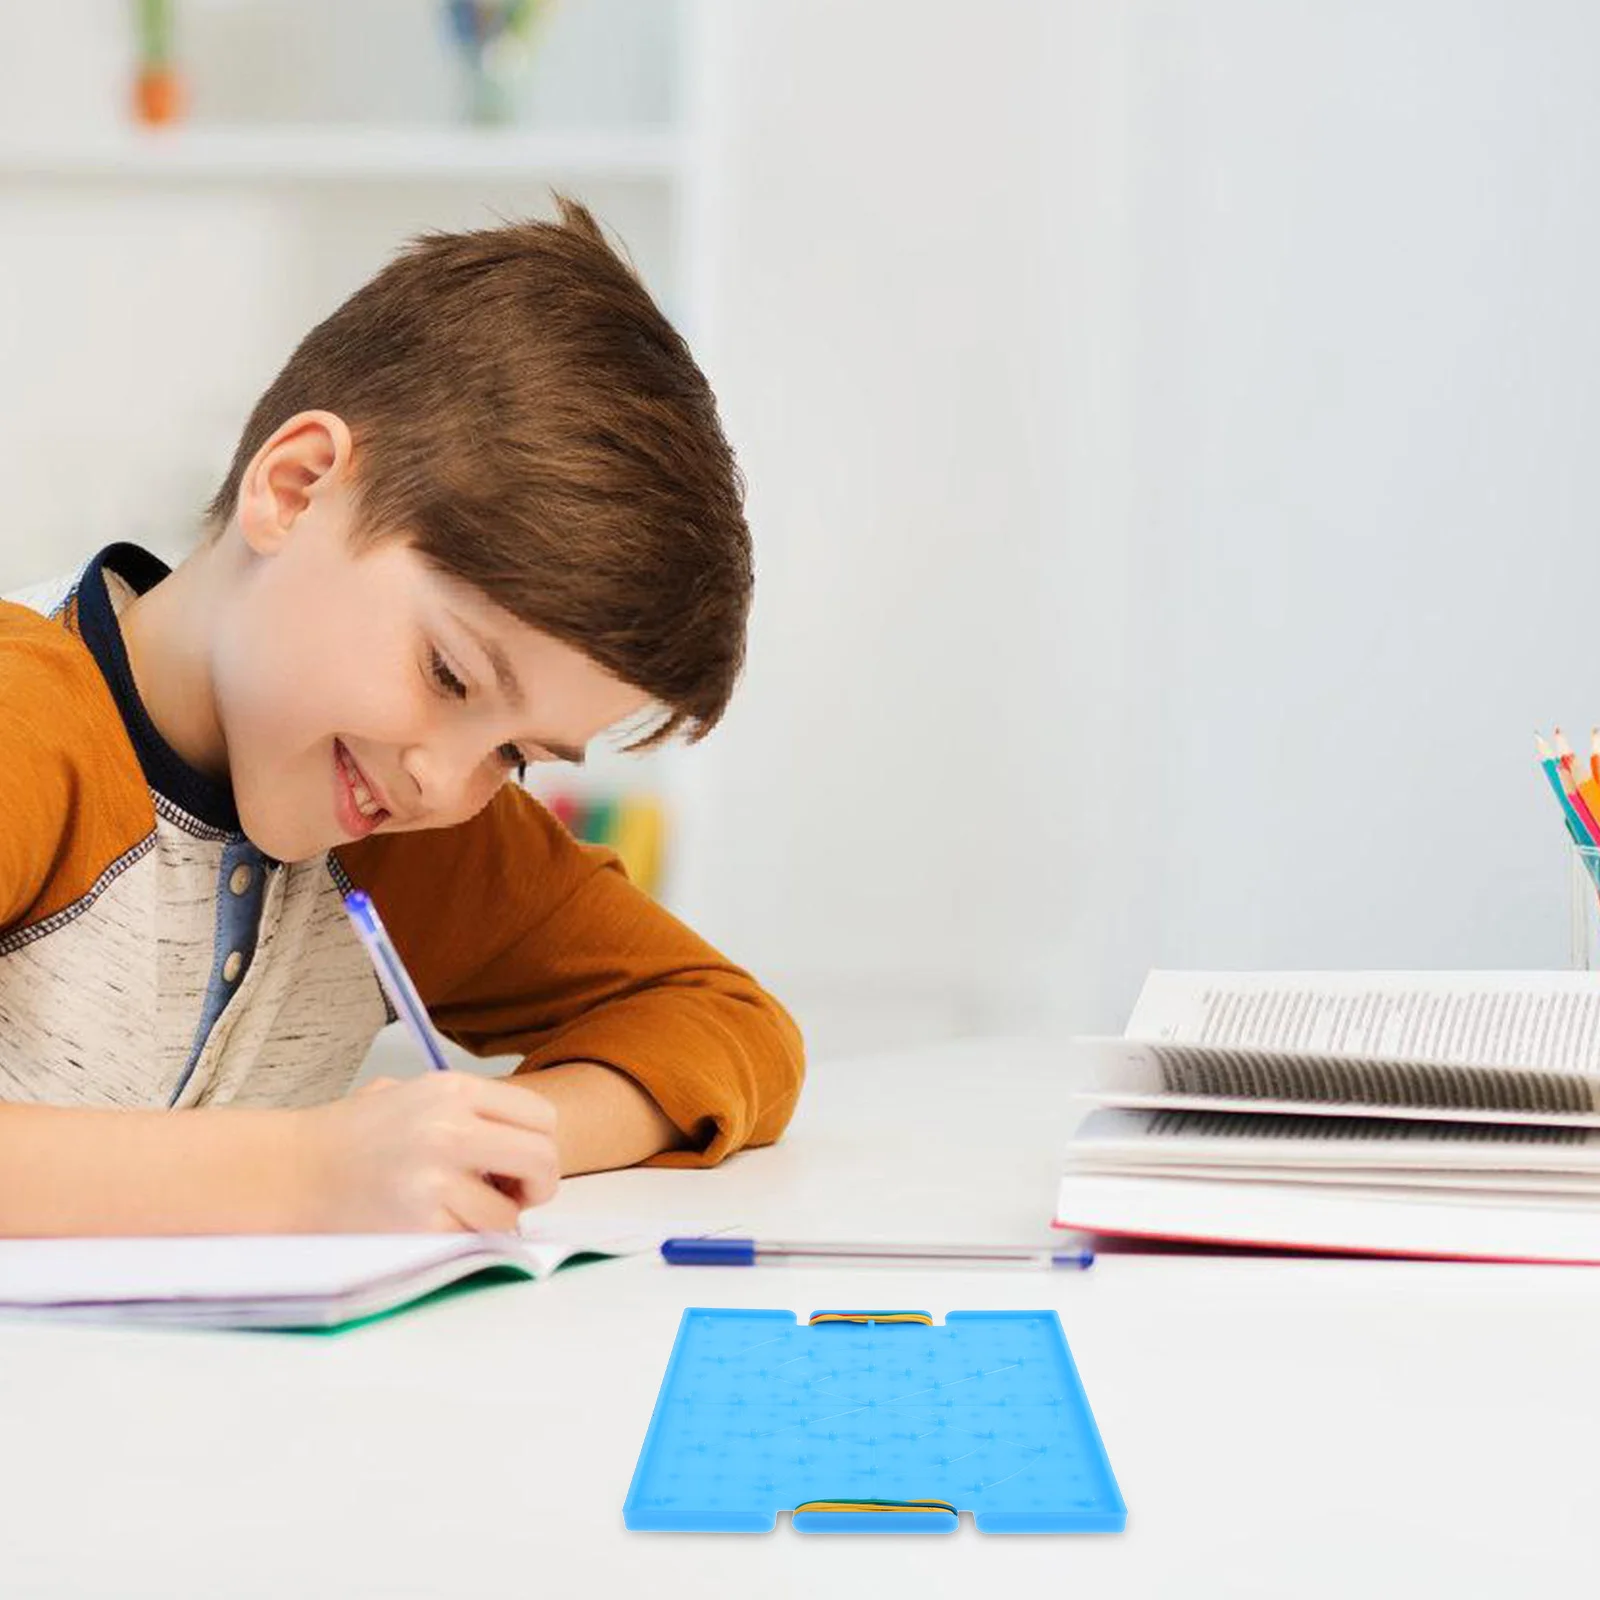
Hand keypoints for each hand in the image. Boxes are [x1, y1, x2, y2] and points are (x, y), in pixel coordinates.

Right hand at [292, 1072, 559, 1231]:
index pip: (540, 1116)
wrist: (287, 1172)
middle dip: (539, 1185)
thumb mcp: (410, 1094)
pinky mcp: (418, 1225)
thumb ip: (467, 1108)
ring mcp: (434, 1180)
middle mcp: (449, 1129)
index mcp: (452, 1090)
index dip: (540, 1143)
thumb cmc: (349, 1136)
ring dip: (494, 1221)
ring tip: (458, 1210)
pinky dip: (461, 1241)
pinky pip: (471, 1241)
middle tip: (516, 1195)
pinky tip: (432, 1225)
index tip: (521, 1162)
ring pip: (510, 1214)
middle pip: (542, 1160)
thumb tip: (524, 1137)